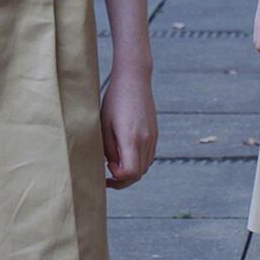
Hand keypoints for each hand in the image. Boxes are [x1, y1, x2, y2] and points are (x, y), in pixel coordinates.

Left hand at [101, 66, 156, 188]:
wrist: (134, 79)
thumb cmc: (114, 100)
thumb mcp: (104, 125)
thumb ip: (108, 149)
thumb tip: (112, 165)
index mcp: (131, 138)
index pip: (130, 173)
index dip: (117, 178)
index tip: (107, 166)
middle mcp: (146, 140)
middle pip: (139, 174)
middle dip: (123, 180)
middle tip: (107, 175)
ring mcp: (153, 137)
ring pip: (145, 167)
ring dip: (131, 172)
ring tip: (115, 165)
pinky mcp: (155, 134)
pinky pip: (148, 157)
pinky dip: (138, 163)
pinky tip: (126, 155)